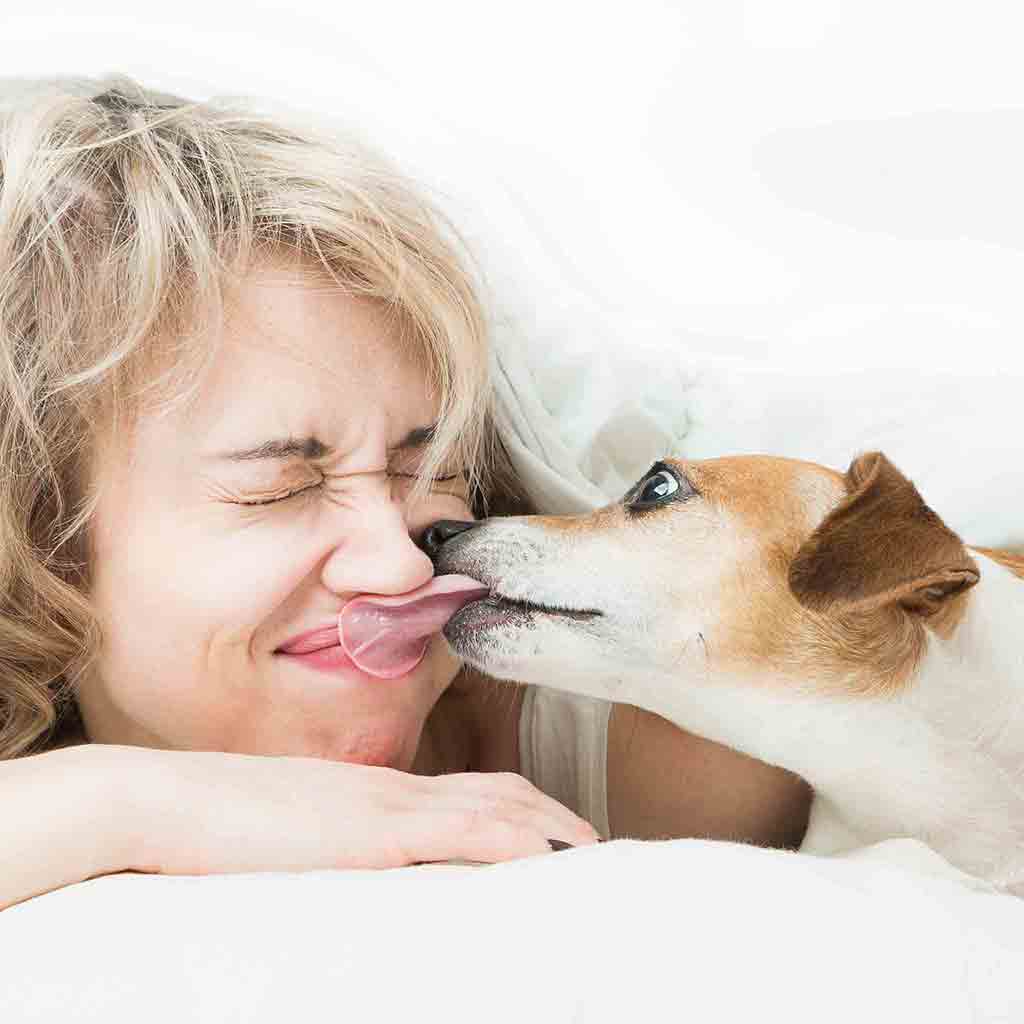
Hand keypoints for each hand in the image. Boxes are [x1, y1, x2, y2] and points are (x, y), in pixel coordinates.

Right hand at [114, 746, 599, 875]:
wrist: (168, 802)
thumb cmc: (221, 819)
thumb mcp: (293, 830)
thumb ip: (337, 840)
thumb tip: (363, 864)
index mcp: (376, 787)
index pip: (468, 787)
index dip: (520, 805)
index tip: (554, 828)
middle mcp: (393, 787)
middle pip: (497, 790)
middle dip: (551, 816)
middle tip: (594, 843)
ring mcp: (386, 805)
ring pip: (492, 806)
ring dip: (548, 828)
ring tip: (592, 852)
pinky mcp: (372, 832)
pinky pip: (460, 834)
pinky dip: (511, 844)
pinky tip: (545, 862)